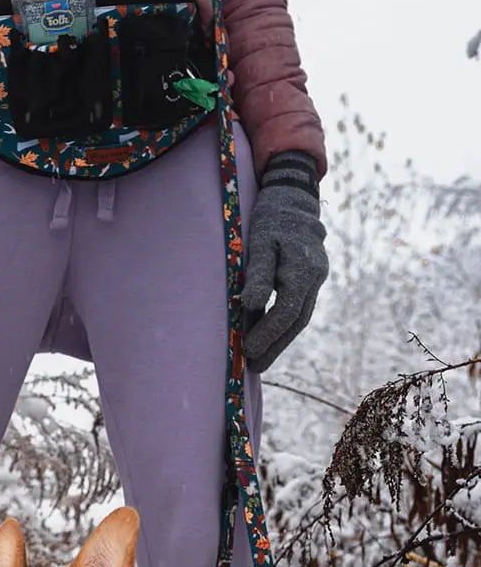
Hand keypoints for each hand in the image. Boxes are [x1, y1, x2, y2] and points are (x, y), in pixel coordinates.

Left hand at [240, 151, 328, 372]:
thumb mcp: (260, 242)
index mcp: (304, 268)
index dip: (268, 334)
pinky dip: (283, 326)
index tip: (248, 350)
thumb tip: (253, 306)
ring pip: (300, 318)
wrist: (293, 199)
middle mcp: (316, 276)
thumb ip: (258, 275)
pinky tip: (268, 339)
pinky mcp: (311, 280)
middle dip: (275, 346)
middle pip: (297, 321)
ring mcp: (317, 279)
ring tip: (259, 361)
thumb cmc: (270, 219)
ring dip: (280, 341)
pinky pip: (298, 308)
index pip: (287, 311)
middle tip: (254, 367)